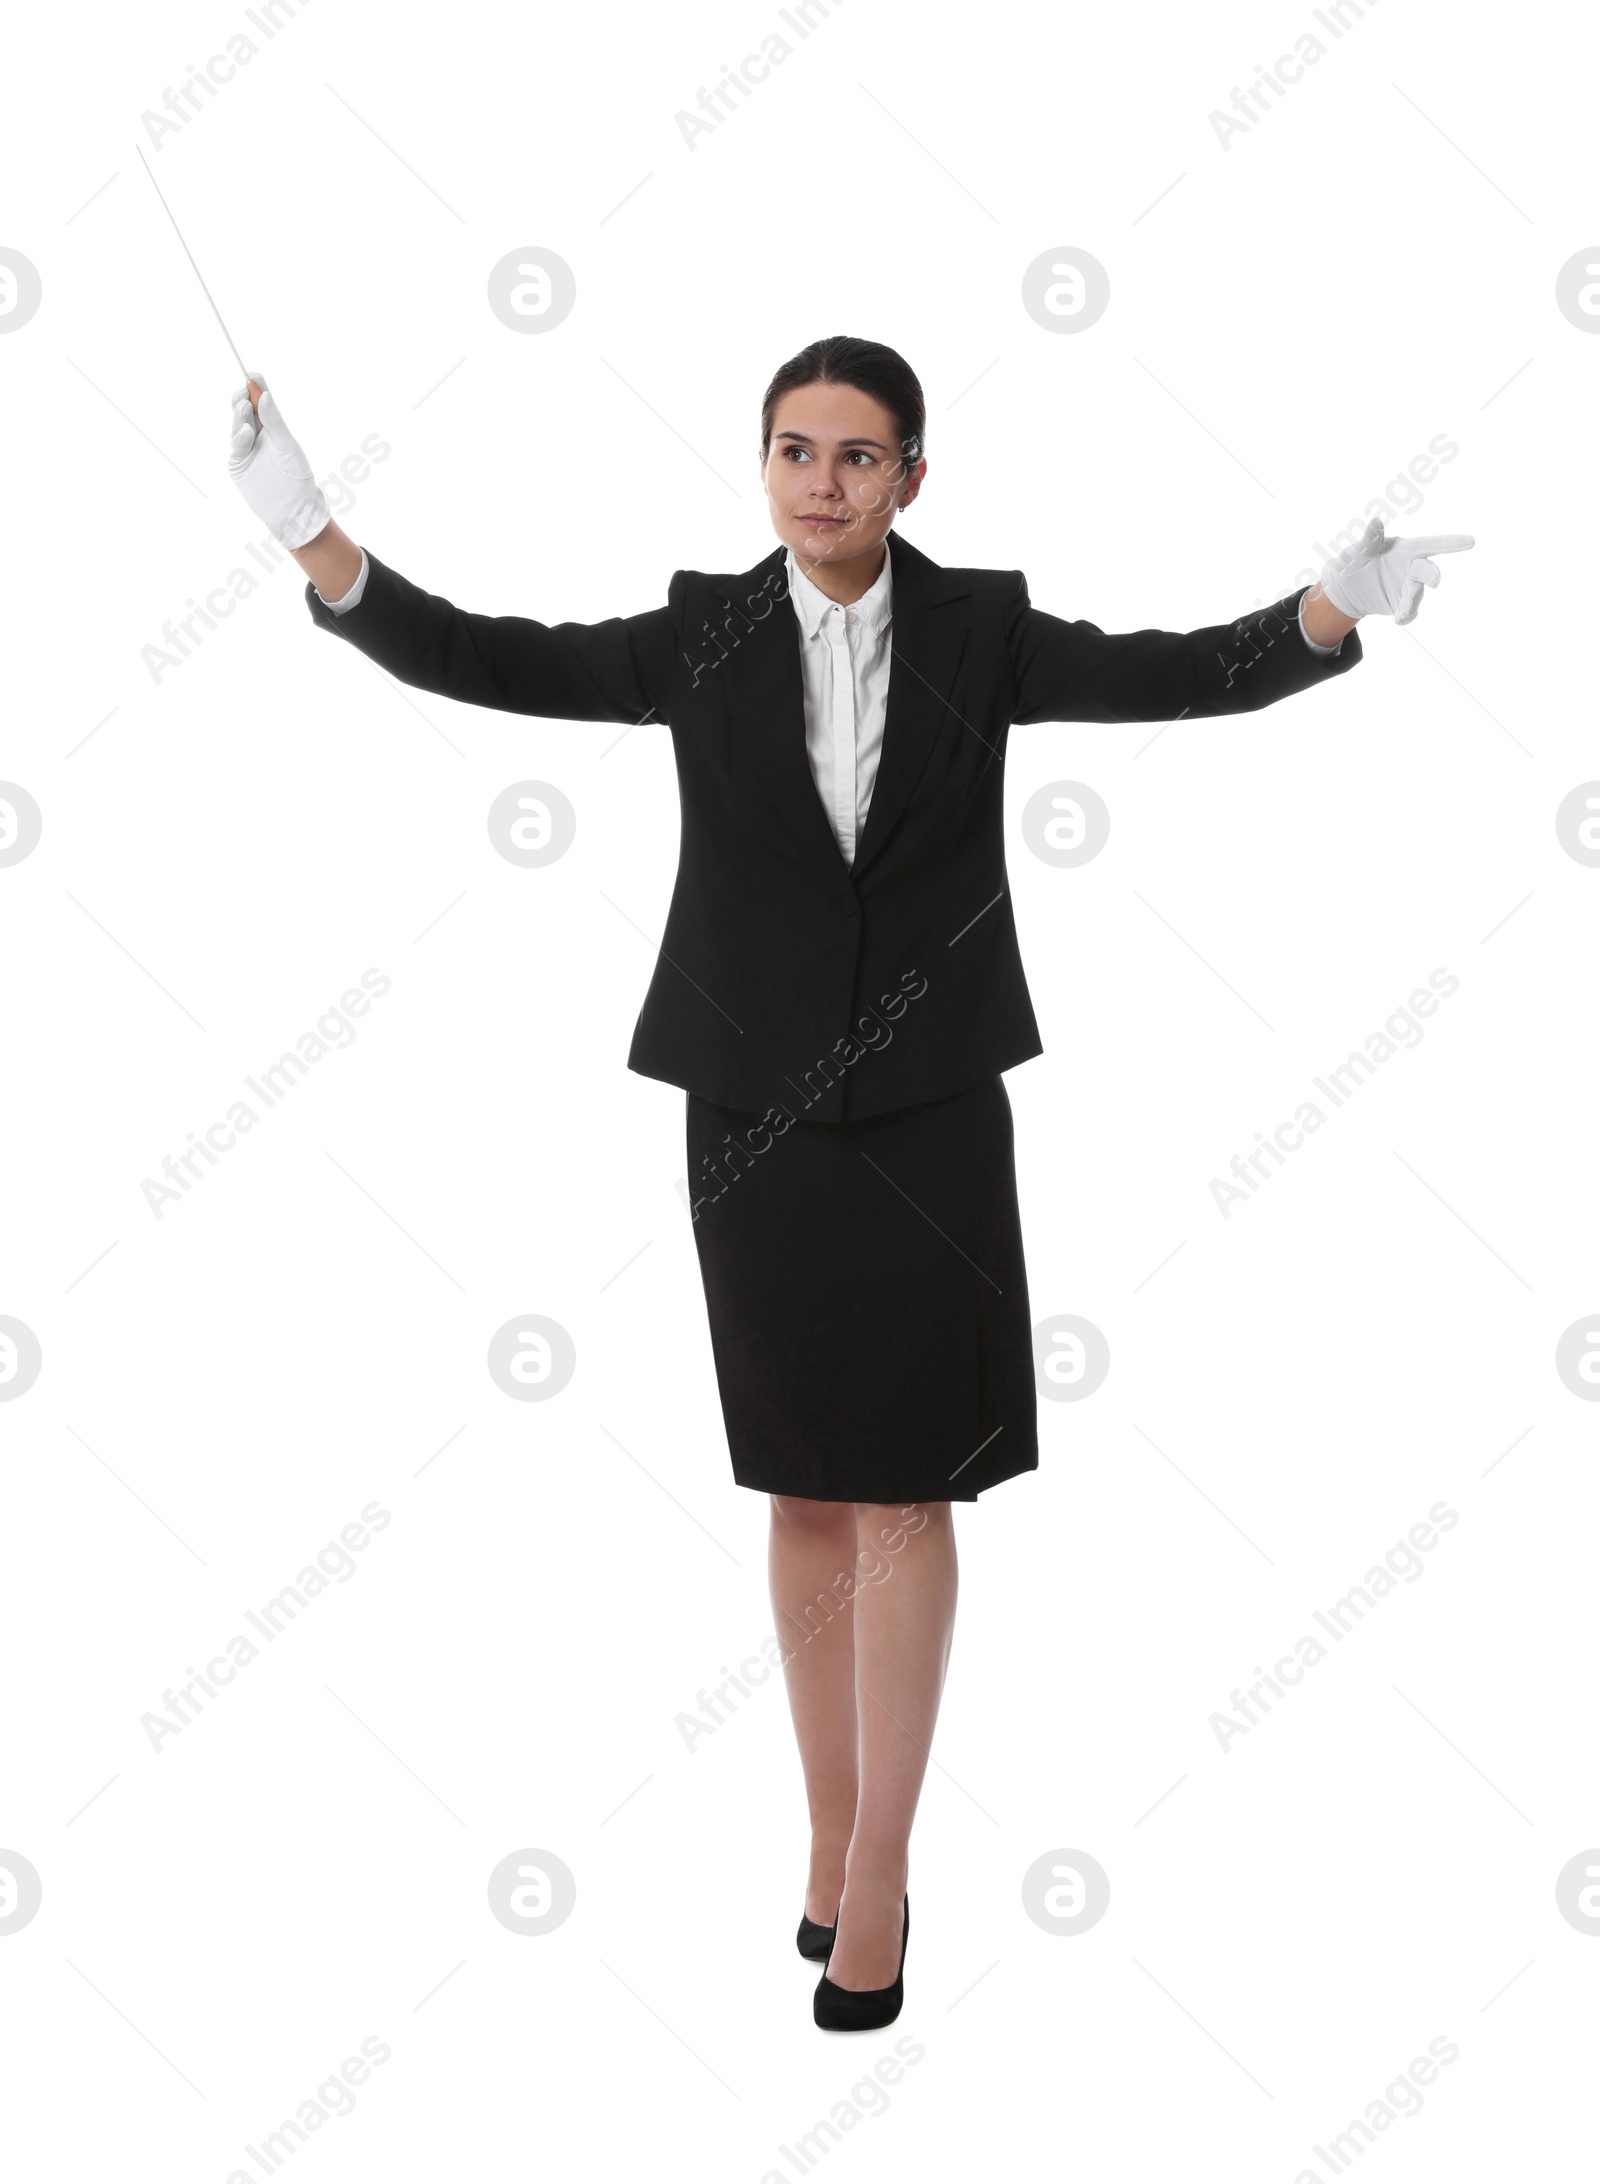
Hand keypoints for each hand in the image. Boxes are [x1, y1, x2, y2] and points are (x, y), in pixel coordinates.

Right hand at [226, 372, 330, 548]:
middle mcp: (258, 434)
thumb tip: (266, 394)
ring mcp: (246, 448)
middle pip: (245, 409)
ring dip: (240, 415)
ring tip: (246, 408)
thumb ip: (275, 421)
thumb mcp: (287, 445)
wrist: (293, 509)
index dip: (256, 386)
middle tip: (244, 391)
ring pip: (237, 424)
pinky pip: (236, 445)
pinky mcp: (238, 463)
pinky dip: (240, 437)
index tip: (252, 373)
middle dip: (242, 397)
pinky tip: (246, 432)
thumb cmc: (297, 477)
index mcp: (273, 426)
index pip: (262, 400)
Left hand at [1319, 516, 1473, 625]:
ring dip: (1411, 603)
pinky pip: (1409, 612)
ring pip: (1417, 594)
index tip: (1471, 541)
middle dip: (1432, 575)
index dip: (1450, 542)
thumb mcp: (1359, 551)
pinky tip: (1398, 620)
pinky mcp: (1402, 603)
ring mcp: (1408, 586)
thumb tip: (1375, 522)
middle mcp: (1411, 567)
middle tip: (1435, 581)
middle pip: (1426, 570)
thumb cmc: (1357, 561)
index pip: (1430, 544)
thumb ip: (1370, 540)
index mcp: (1405, 549)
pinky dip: (1405, 616)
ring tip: (1400, 614)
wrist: (1348, 588)